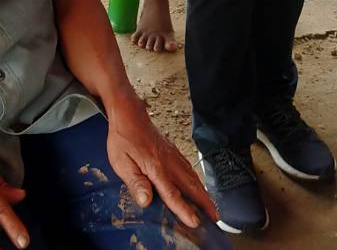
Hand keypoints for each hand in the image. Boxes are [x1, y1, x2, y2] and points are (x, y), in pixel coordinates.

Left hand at [105, 96, 217, 229]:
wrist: (129, 114)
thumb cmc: (123, 138)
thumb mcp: (121, 163)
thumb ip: (136, 183)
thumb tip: (146, 201)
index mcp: (156, 168)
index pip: (173, 194)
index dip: (184, 210)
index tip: (195, 222)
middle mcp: (169, 163)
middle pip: (191, 187)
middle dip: (205, 204)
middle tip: (215, 218)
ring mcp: (173, 156)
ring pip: (193, 177)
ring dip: (204, 193)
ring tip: (212, 206)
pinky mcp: (173, 151)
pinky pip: (189, 168)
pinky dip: (197, 180)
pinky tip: (198, 185)